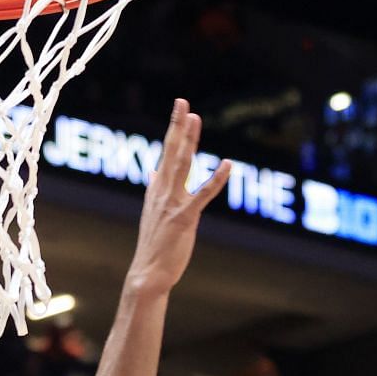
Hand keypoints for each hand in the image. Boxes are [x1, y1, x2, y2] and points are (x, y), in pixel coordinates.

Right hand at [125, 99, 232, 293]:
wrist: (149, 273)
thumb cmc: (155, 245)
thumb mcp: (154, 212)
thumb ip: (156, 190)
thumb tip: (154, 173)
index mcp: (156, 189)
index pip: (166, 153)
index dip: (175, 129)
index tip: (181, 108)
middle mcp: (162, 192)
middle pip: (171, 152)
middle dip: (178, 126)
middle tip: (184, 102)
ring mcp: (172, 203)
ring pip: (181, 165)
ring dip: (189, 141)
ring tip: (195, 119)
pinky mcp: (184, 218)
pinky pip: (203, 194)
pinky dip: (217, 178)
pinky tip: (228, 164)